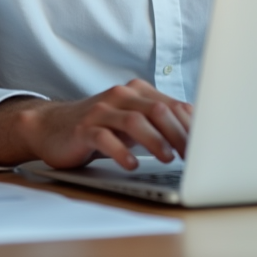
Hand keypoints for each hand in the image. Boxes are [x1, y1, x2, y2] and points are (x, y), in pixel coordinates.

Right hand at [0, 79, 191, 169]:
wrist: (51, 126)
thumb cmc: (99, 126)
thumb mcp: (131, 121)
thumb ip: (158, 123)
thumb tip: (195, 135)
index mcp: (137, 92)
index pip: (172, 105)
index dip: (190, 125)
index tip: (205, 145)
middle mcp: (120, 96)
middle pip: (157, 109)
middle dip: (178, 133)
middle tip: (191, 155)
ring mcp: (101, 111)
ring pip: (134, 120)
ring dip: (154, 140)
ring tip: (167, 158)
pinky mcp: (83, 129)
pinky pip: (104, 138)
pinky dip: (121, 152)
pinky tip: (132, 165)